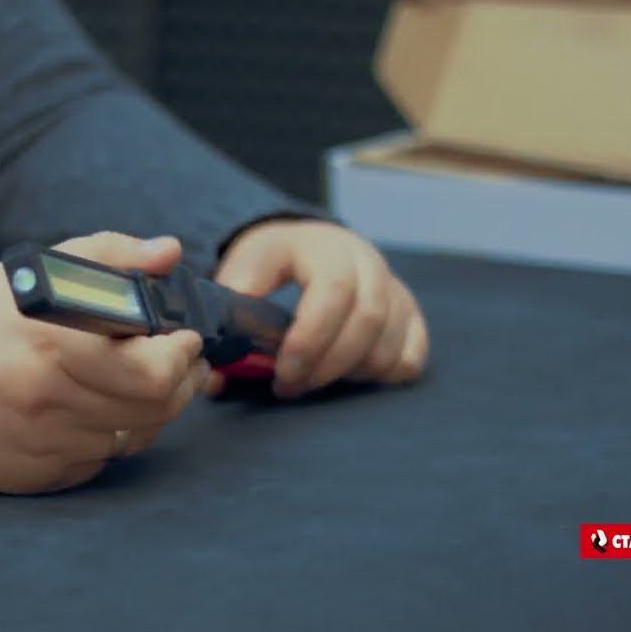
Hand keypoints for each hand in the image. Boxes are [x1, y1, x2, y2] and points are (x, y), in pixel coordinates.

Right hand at [0, 232, 208, 494]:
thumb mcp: (40, 269)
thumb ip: (110, 256)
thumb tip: (168, 253)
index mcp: (54, 344)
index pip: (153, 372)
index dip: (181, 356)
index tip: (183, 338)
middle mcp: (51, 400)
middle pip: (154, 411)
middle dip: (180, 383)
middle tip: (181, 362)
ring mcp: (43, 444)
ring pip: (132, 439)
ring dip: (148, 411)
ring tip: (141, 382)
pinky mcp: (34, 476)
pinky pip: (97, 462)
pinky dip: (108, 437)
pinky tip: (96, 410)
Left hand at [212, 219, 428, 397]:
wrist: (306, 243)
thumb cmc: (270, 263)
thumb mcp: (243, 270)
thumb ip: (230, 314)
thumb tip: (216, 373)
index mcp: (325, 247)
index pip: (333, 290)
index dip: (311, 339)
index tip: (283, 373)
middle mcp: (368, 261)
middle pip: (369, 318)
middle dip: (329, 365)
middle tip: (291, 388)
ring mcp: (394, 284)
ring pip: (392, 339)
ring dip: (354, 372)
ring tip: (316, 381)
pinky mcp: (409, 310)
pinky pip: (413, 351)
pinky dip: (387, 374)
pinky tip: (352, 377)